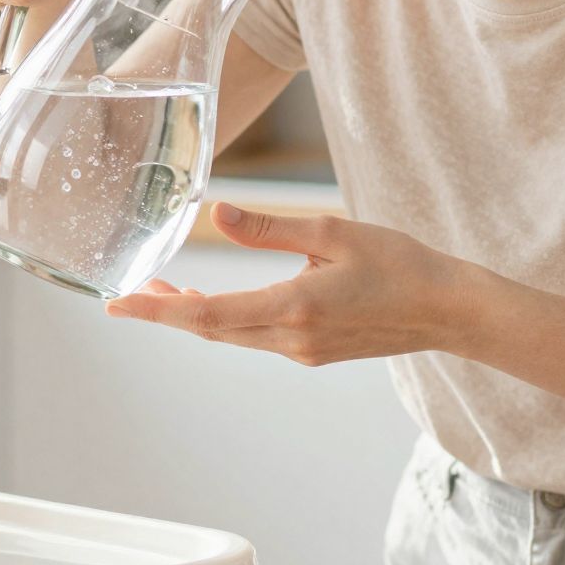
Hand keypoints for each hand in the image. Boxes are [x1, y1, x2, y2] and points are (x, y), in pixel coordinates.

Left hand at [103, 204, 472, 365]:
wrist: (447, 310)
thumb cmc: (399, 264)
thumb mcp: (333, 232)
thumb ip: (271, 228)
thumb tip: (218, 213)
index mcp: (293, 307)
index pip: (206, 316)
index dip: (156, 312)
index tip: (117, 308)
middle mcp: (291, 338)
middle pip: (211, 331)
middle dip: (167, 313)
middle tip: (129, 297)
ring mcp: (302, 350)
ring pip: (232, 336)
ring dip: (196, 317)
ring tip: (165, 294)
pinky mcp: (314, 351)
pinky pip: (256, 337)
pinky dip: (227, 320)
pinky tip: (217, 304)